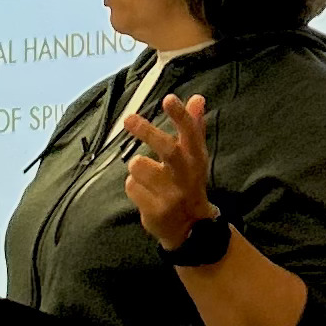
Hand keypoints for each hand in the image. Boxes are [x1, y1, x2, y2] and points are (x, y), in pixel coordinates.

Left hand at [118, 90, 213, 250]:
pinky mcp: (157, 211)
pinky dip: (134, 187)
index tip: (168, 99)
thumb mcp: (195, 157)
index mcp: (196, 159)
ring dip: (137, 168)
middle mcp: (186, 175)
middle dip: (147, 132)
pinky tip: (146, 195)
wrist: (191, 228)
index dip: (180, 116)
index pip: (191, 133)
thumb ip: (194, 127)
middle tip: (129, 119)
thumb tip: (197, 98)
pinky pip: (131, 186)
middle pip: (167, 149)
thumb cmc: (188, 183)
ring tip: (147, 177)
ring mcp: (172, 195)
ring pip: (138, 166)